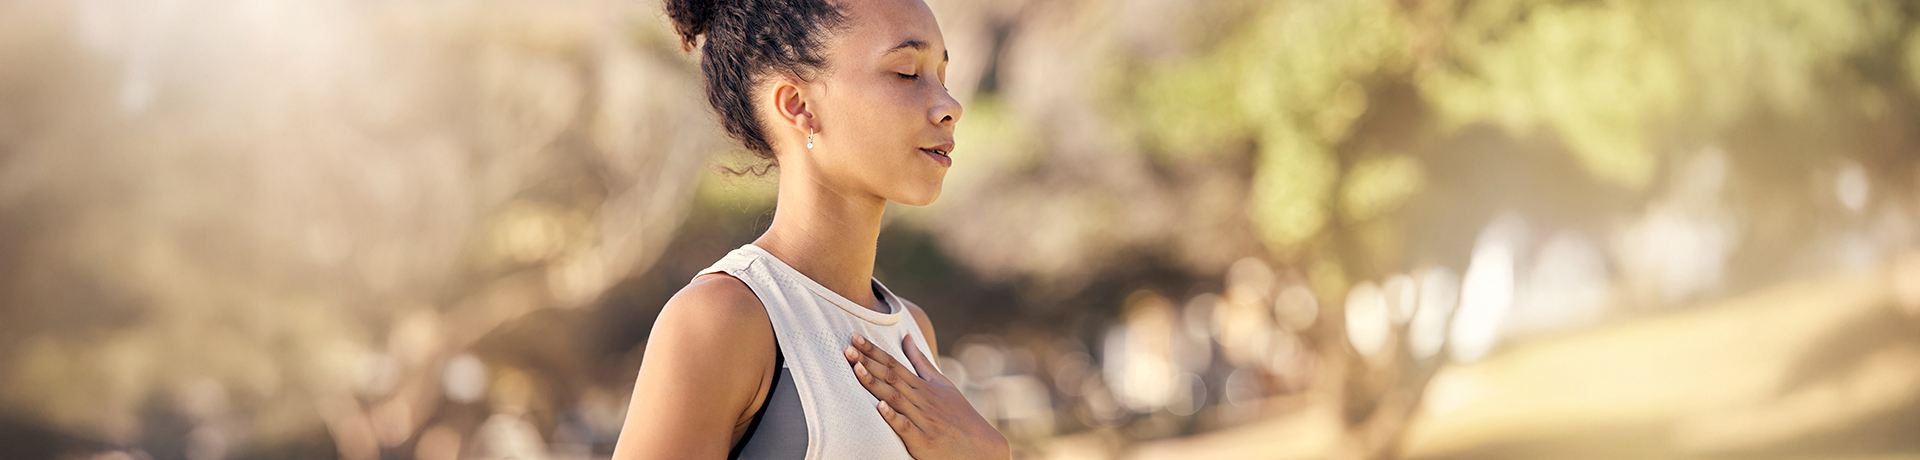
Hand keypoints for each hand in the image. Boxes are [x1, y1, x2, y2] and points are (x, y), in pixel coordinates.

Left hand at [845, 334, 1009, 459]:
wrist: (980, 447)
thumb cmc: (958, 414)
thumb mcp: (942, 384)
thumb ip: (921, 361)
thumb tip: (907, 337)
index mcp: (923, 386)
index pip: (894, 363)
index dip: (874, 350)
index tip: (855, 337)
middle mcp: (921, 399)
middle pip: (891, 376)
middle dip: (868, 361)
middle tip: (847, 347)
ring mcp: (922, 419)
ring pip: (894, 398)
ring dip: (874, 383)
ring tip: (856, 368)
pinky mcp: (923, 440)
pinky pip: (906, 427)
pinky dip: (893, 417)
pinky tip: (879, 407)